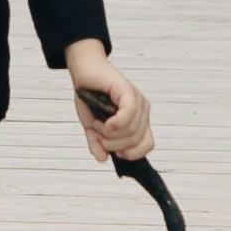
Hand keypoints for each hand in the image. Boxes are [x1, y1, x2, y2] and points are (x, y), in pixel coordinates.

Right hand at [65, 42, 152, 162]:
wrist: (83, 71)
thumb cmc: (89, 95)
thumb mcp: (92, 126)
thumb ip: (98, 143)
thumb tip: (102, 159)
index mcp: (138, 120)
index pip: (147, 144)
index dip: (132, 154)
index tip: (115, 153)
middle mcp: (142, 111)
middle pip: (135, 140)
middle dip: (113, 144)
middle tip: (98, 132)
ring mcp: (137, 101)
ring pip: (130, 131)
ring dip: (108, 133)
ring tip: (97, 123)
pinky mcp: (128, 91)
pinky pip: (128, 114)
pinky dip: (115, 123)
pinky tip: (105, 122)